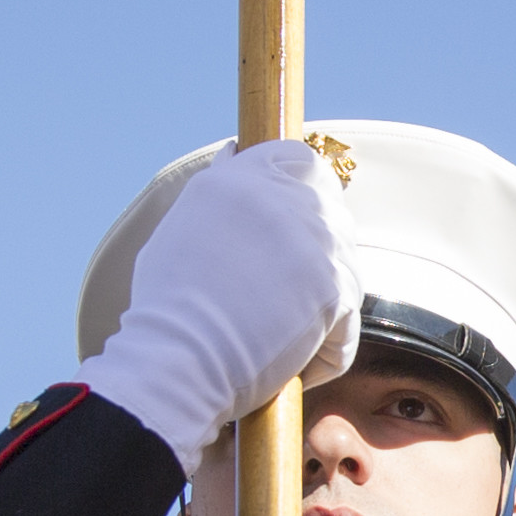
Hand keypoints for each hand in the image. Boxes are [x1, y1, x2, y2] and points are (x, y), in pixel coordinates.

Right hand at [81, 138, 366, 463]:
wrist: (178, 359)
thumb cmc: (167, 308)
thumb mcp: (182, 227)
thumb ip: (219, 191)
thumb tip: (233, 155)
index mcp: (238, 178)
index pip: (298, 159)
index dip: (306, 189)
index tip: (296, 222)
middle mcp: (280, 197)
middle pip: (330, 208)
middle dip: (320, 248)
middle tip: (290, 293)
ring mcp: (312, 240)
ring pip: (344, 264)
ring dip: (322, 302)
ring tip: (277, 333)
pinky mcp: (333, 288)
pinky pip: (347, 319)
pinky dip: (325, 348)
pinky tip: (289, 360)